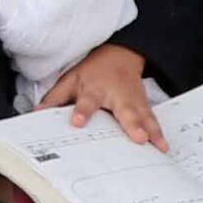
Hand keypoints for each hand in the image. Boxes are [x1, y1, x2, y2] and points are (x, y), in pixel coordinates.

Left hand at [39, 42, 163, 148]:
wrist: (120, 55)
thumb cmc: (92, 72)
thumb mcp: (71, 79)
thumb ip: (55, 98)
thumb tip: (36, 115)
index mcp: (95, 89)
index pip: (87, 101)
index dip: (83, 112)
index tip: (78, 122)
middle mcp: (117, 96)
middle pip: (125, 110)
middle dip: (132, 124)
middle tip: (138, 138)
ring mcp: (134, 101)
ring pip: (144, 116)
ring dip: (152, 132)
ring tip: (159, 147)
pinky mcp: (145, 106)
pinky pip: (153, 120)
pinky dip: (159, 133)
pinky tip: (165, 147)